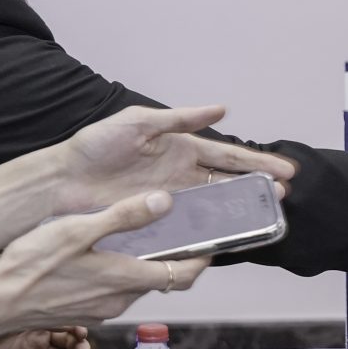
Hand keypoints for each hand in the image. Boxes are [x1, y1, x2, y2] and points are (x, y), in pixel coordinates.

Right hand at [0, 191, 203, 337]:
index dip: (202, 261)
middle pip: (160, 280)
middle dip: (175, 259)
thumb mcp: (78, 231)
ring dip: (145, 266)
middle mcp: (119, 301)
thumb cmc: (32, 267)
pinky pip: (112, 293)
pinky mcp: (82, 313)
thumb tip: (165, 201)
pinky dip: (120, 274)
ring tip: (143, 238)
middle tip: (180, 233)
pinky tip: (105, 255)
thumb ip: (124, 217)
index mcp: (126, 279)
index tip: (212, 245)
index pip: (182, 276)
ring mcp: (100, 311)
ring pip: (135, 286)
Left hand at [46, 104, 295, 216]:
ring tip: (266, 216)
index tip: (285, 171)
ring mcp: (171, 201)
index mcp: (180, 148)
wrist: (62, 180)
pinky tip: (227, 239)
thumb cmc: (95, 146)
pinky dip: (210, 233)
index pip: (228, 157)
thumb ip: (180, 118)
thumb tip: (222, 109)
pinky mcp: (157, 221)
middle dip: (258, 189)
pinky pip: (190, 228)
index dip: (257, 163)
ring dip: (240, 211)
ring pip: (215, 207)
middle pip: (229, 184)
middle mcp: (181, 176)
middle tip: (284, 196)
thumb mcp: (139, 123)